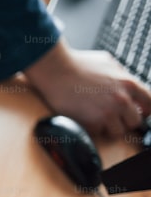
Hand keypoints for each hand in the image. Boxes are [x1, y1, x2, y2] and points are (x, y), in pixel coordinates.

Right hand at [24, 39, 150, 137]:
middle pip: (135, 122)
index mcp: (129, 83)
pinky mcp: (91, 123)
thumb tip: (126, 84)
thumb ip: (121, 75)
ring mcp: (107, 113)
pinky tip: (84, 118)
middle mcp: (121, 100)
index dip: (144, 110)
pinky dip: (92, 129)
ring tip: (97, 119)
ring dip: (108, 128)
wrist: (56, 70)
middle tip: (114, 117)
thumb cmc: (77, 63)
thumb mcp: (108, 62)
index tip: (138, 112)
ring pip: (118, 132)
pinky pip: (98, 134)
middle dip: (125, 120)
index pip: (150, 103)